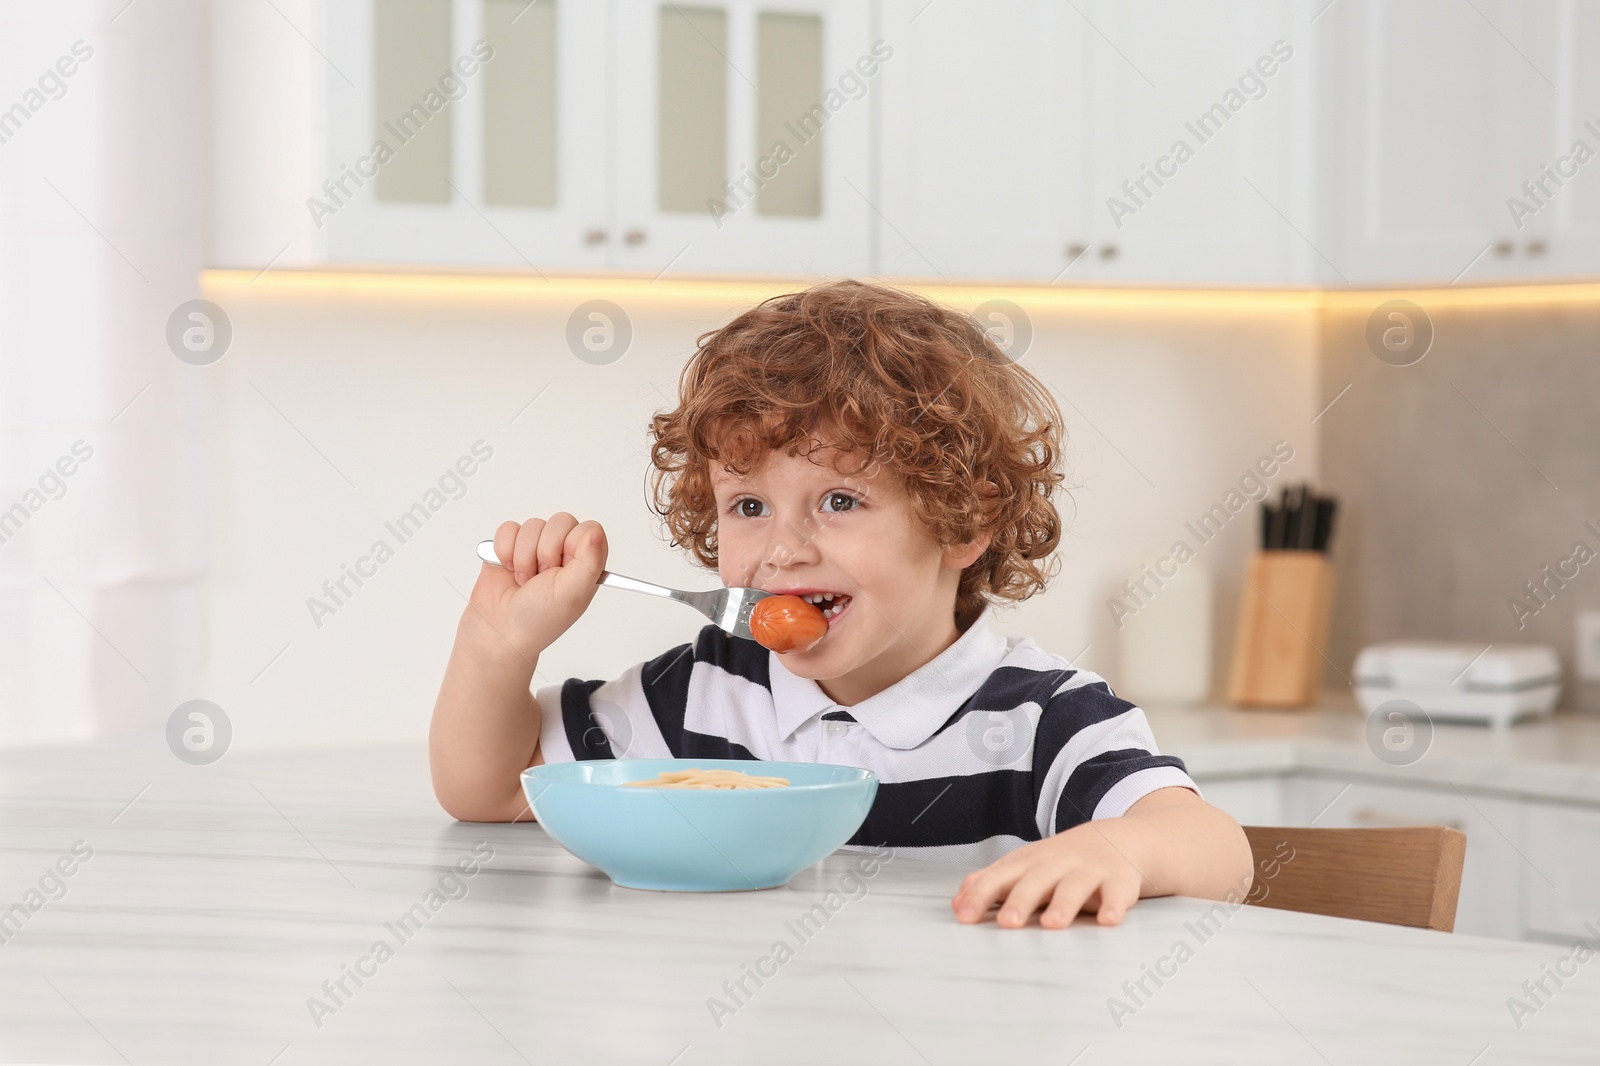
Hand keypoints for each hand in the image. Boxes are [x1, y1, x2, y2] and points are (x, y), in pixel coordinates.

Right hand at [467, 513, 607, 661]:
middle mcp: (562, 552)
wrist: (499, 630)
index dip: (573, 544)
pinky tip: (507, 570)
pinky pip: (508, 529)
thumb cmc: (538, 619)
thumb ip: (590, 561)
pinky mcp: (510, 545)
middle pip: (560, 522)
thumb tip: (597, 533)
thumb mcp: (573, 593)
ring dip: (523, 556)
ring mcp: (535, 547)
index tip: (563, 567)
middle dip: (545, 552)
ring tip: (524, 580)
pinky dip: (504, 550)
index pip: (588, 529)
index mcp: (584, 563)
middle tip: (542, 577)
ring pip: (532, 525)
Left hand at [951, 818, 1148, 929]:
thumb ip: (990, 884)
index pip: (999, 878)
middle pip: (1035, 881)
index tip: (965, 916)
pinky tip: (1108, 920)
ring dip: (1063, 904)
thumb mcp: (1023, 867)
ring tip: (1052, 924)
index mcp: (1028, 864)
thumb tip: (957, 904)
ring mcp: (1088, 871)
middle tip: (1007, 923)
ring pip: (1074, 886)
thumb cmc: (1060, 861)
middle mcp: (1056, 865)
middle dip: (1020, 901)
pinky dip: (1114, 906)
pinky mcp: (1118, 881)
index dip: (981, 896)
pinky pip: (1117, 894)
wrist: (1116, 838)